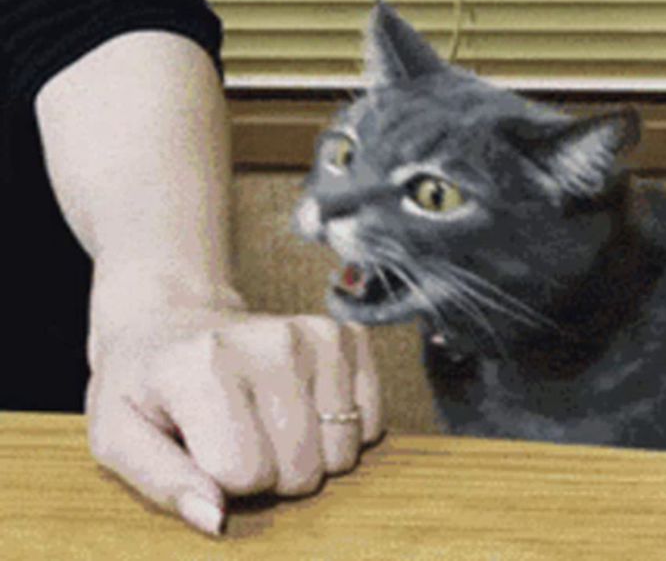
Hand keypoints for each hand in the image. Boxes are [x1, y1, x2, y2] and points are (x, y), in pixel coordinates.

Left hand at [84, 280, 382, 535]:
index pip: (245, 474)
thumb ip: (163, 483)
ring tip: (267, 422)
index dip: (222, 480)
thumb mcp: (119, 438)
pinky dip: (341, 431)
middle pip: (300, 470)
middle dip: (270, 473)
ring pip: (341, 453)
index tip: (202, 448)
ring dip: (308, 455)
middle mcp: (270, 343)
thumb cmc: (146, 386)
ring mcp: (316, 336)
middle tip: (236, 436)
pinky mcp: (347, 336)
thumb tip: (217, 520)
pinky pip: (372, 425)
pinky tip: (302, 406)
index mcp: (203, 366)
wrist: (173, 318)